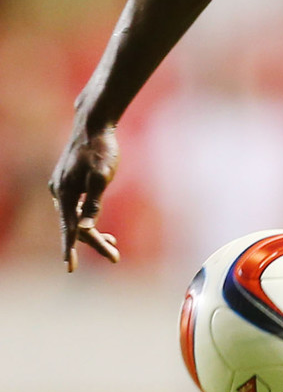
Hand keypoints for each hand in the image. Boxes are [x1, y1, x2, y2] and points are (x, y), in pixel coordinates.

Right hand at [49, 123, 120, 270]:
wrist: (93, 123)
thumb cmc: (102, 148)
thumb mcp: (102, 175)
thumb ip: (94, 203)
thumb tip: (84, 228)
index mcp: (65, 192)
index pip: (68, 227)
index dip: (70, 249)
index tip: (70, 268)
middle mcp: (59, 191)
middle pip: (74, 225)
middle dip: (94, 242)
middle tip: (115, 257)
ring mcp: (61, 186)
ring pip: (75, 217)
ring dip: (92, 232)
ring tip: (113, 245)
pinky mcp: (67, 181)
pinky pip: (75, 207)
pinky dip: (87, 218)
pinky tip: (98, 225)